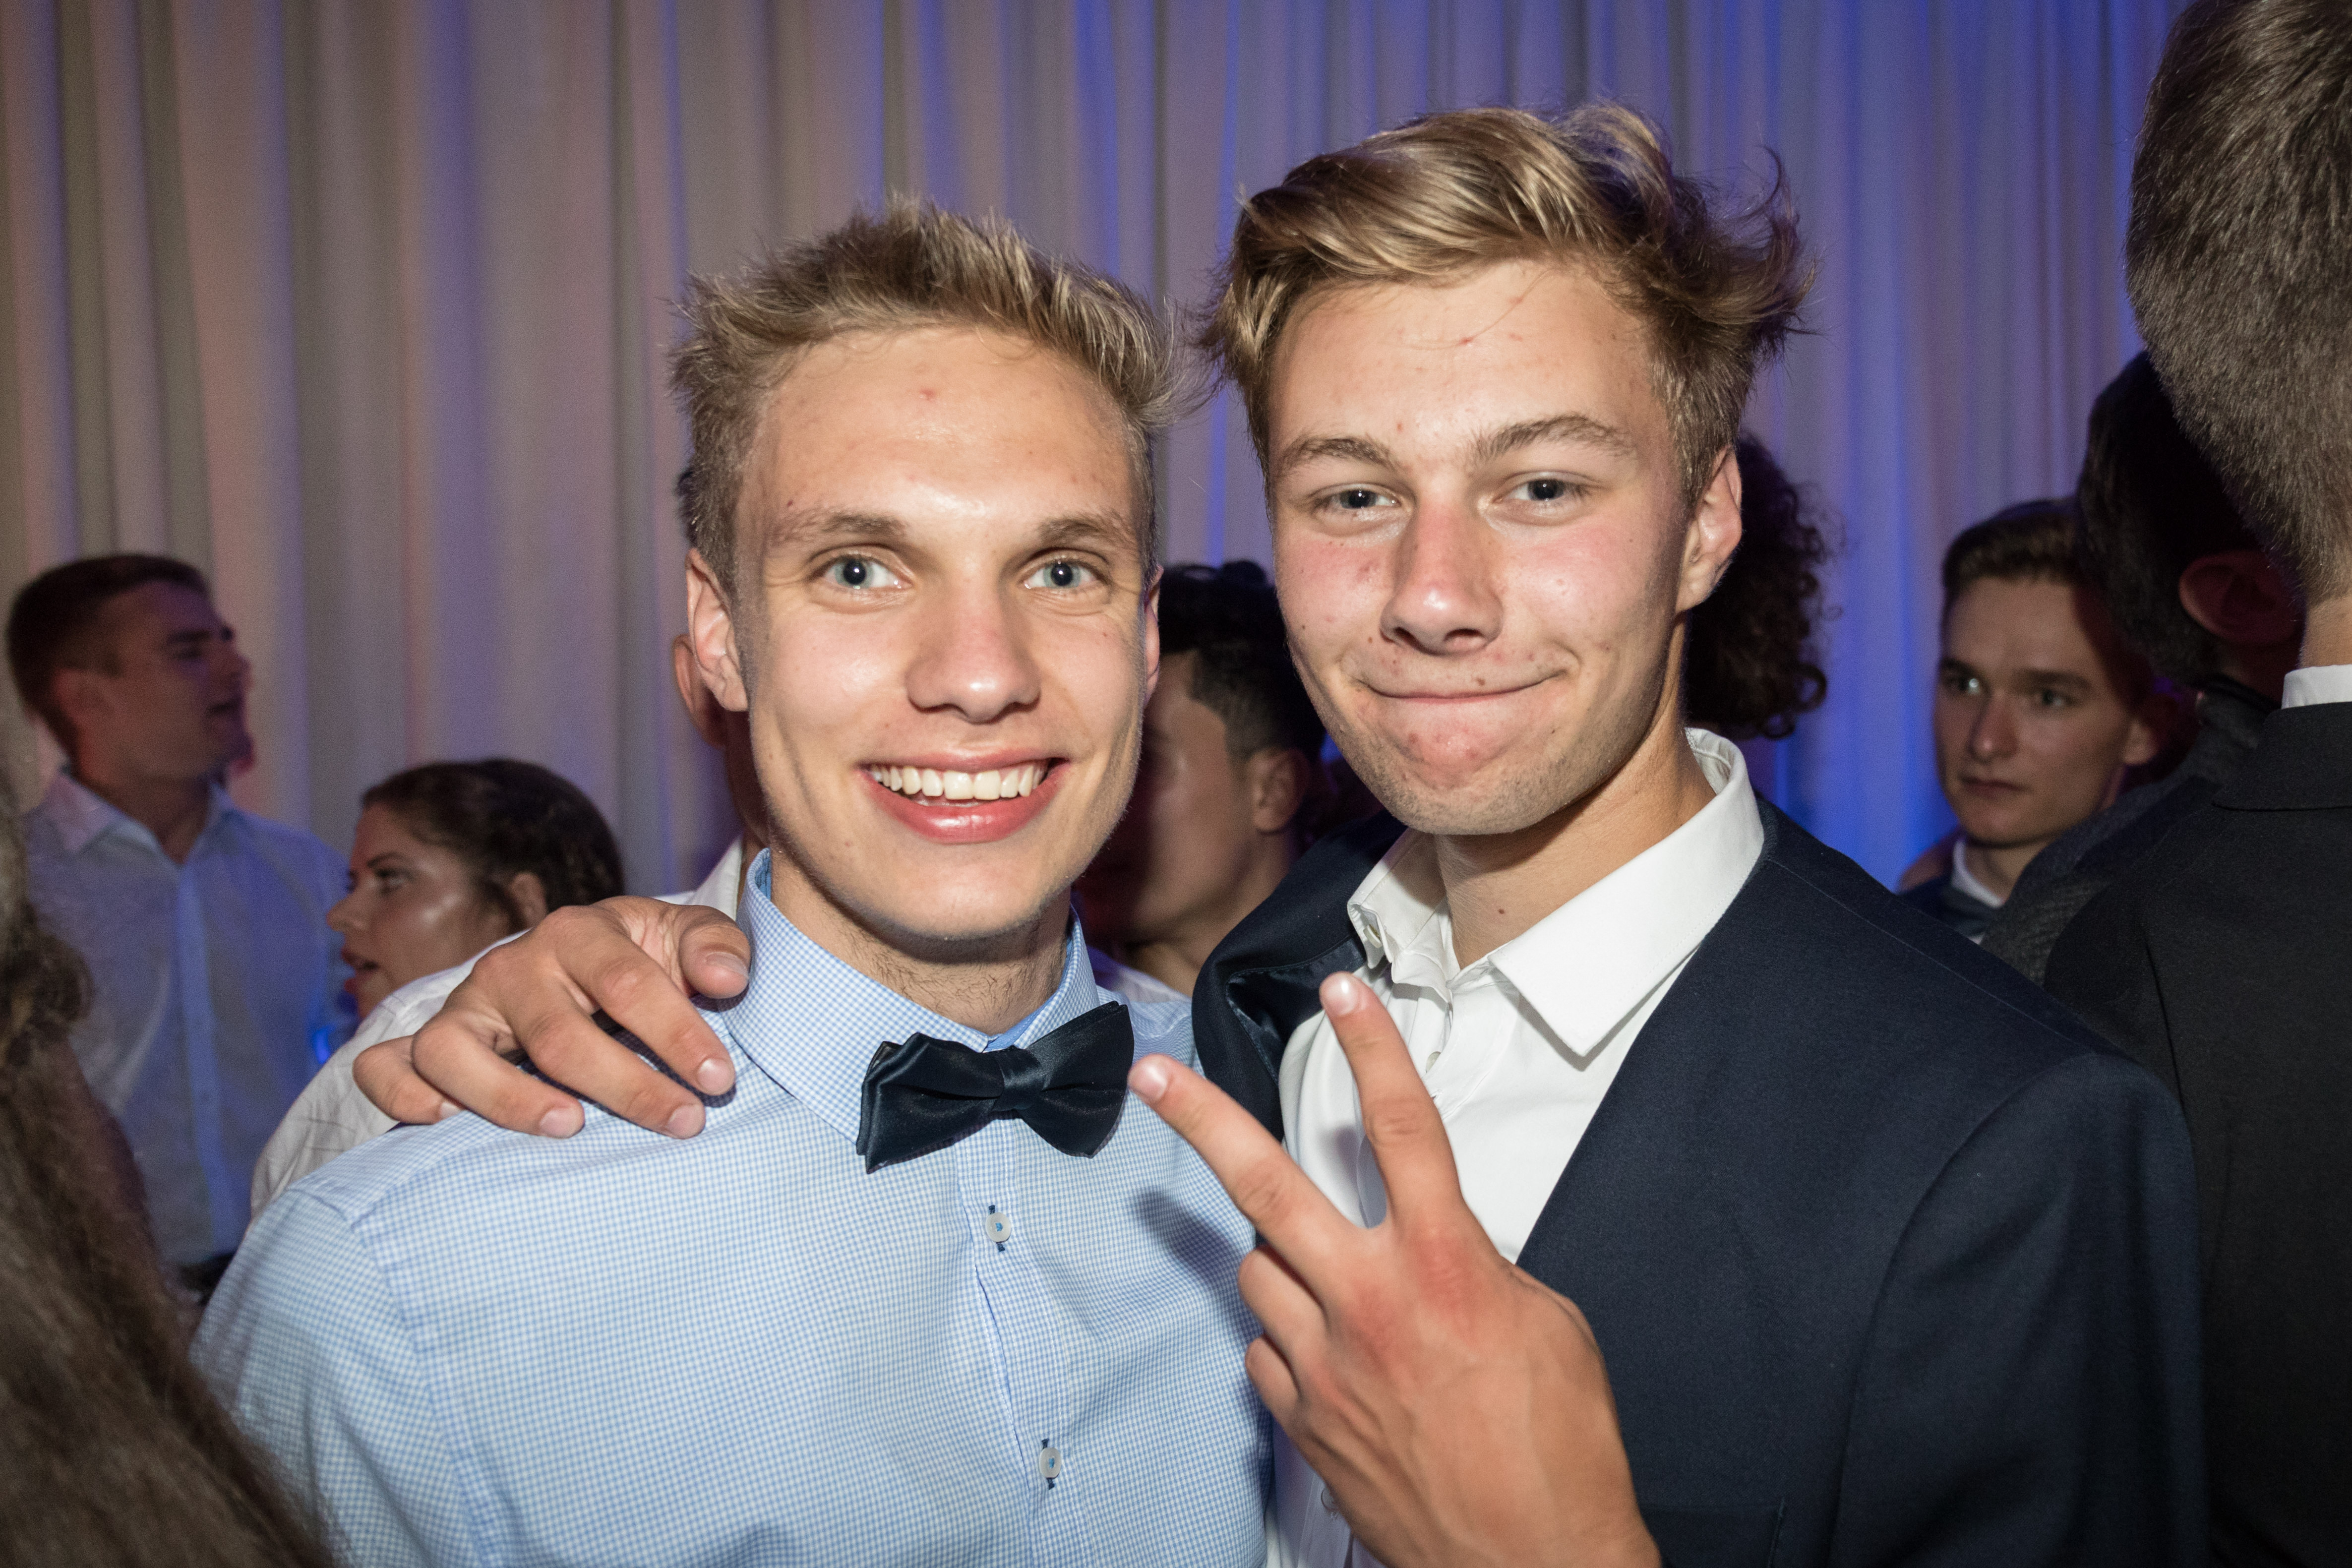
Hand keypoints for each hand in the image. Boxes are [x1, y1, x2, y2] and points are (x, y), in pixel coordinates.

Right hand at [353, 898, 751, 1138]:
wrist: (580, 970)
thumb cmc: (640, 961)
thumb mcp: (683, 940)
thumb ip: (715, 948)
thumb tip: (728, 979)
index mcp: (579, 933)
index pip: (627, 982)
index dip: (676, 1033)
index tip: (718, 1080)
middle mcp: (512, 966)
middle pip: (557, 1032)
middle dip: (625, 1084)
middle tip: (680, 1122)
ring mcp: (463, 1007)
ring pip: (455, 1051)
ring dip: (507, 1096)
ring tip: (568, 1126)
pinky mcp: (427, 1045)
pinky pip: (388, 1067)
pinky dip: (405, 1096)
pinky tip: (446, 1125)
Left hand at [1130, 972, 1657, 1567]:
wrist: (1534, 1566)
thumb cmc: (1559, 1457)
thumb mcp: (1549, 1326)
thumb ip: (1482, 1265)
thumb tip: (1447, 1246)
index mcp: (1446, 1267)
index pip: (1402, 1126)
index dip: (1373, 1048)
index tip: (1344, 994)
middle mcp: (1371, 1305)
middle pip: (1267, 1185)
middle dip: (1202, 1120)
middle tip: (1156, 1078)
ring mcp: (1326, 1364)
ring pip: (1260, 1270)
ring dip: (1280, 1254)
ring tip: (1324, 1269)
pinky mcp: (1302, 1418)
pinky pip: (1270, 1349)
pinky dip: (1290, 1336)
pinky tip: (1330, 1350)